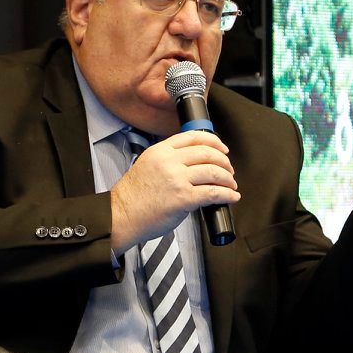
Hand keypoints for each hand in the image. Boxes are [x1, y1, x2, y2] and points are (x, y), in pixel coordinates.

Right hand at [109, 131, 239, 250]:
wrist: (121, 215)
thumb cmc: (133, 196)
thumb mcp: (147, 165)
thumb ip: (168, 159)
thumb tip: (194, 162)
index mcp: (161, 151)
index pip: (194, 137)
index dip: (214, 141)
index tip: (222, 149)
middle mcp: (169, 162)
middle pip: (207, 153)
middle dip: (224, 162)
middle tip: (229, 170)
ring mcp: (176, 179)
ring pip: (214, 172)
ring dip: (228, 179)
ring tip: (231, 185)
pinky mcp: (183, 198)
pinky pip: (213, 193)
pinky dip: (227, 194)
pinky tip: (231, 197)